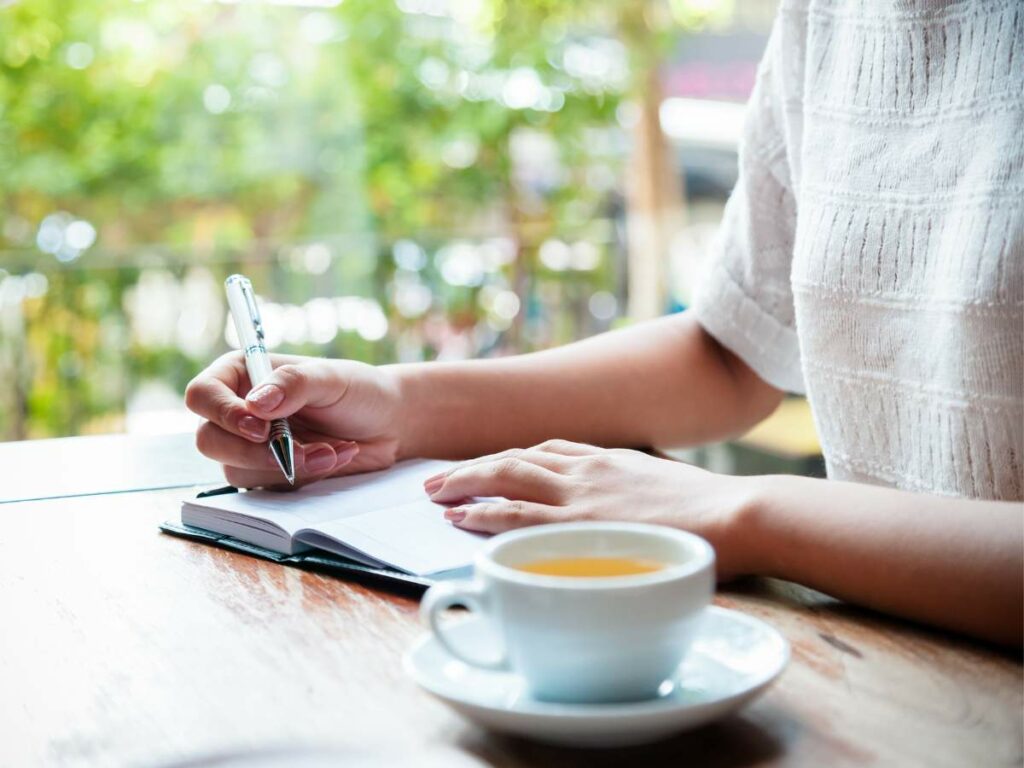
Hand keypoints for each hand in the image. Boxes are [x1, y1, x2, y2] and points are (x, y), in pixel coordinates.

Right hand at [185, 353, 404, 488]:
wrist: (386, 424)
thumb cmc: (357, 390)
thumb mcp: (330, 378)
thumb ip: (293, 383)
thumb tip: (255, 404)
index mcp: (240, 375)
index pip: (203, 395)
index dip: (222, 413)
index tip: (259, 427)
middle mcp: (237, 411)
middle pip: (209, 440)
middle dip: (254, 452)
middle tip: (296, 450)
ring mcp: (249, 446)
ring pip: (237, 469)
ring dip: (286, 465)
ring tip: (331, 449)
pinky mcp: (269, 473)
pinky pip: (268, 486)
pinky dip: (302, 476)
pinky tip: (333, 458)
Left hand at [423, 440, 756, 578]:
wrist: (739, 513)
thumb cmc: (714, 508)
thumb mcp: (668, 484)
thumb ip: (639, 489)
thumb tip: (634, 505)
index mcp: (608, 458)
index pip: (546, 450)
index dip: (509, 458)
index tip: (488, 466)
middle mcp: (587, 468)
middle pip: (514, 458)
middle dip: (472, 469)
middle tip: (437, 480)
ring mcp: (581, 495)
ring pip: (506, 478)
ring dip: (465, 484)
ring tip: (434, 494)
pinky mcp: (581, 524)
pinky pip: (519, 515)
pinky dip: (485, 514)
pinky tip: (461, 520)